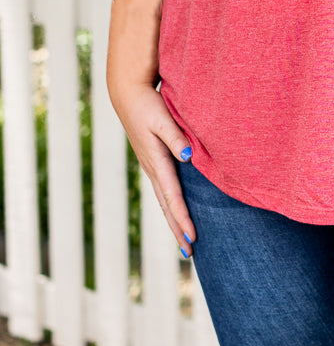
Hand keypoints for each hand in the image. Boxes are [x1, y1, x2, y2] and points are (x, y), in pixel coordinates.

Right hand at [107, 0, 195, 257]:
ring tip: (186, 241)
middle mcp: (153, 168)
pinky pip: (164, 188)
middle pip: (167, 206)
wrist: (127, 92)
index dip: (184, 219)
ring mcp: (151, 165)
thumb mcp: (163, 118)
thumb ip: (176, 137)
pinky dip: (171, 204)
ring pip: (165, 200)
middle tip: (191, 253)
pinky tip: (178, 210)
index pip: (173, 197)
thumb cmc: (148, 103)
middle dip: (179, 229)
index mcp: (157, 161)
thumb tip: (189, 157)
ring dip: (175, 220)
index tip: (194, 239)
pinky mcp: (152, 159)